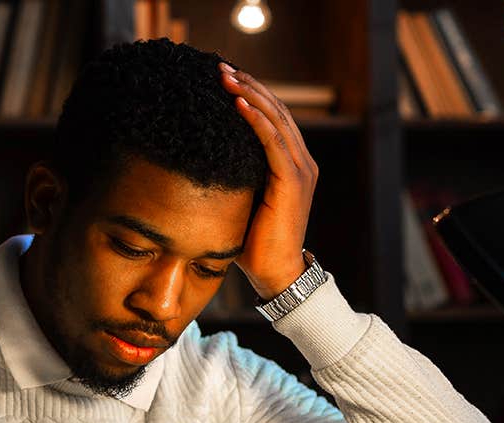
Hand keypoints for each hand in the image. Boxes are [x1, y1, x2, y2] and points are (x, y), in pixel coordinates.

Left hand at [218, 62, 319, 300]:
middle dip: (248, 86)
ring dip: (249, 95)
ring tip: (225, 78)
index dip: (251, 94)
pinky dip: (256, 120)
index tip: (224, 78)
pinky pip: (274, 142)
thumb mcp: (242, 201)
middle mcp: (302, 162)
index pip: (274, 117)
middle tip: (220, 68)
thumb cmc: (254, 243)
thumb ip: (235, 178)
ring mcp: (301, 171)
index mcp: (292, 164)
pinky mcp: (293, 182)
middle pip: (276, 111)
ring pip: (276, 120)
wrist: (276, 273)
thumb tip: (201, 163)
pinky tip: (237, 104)